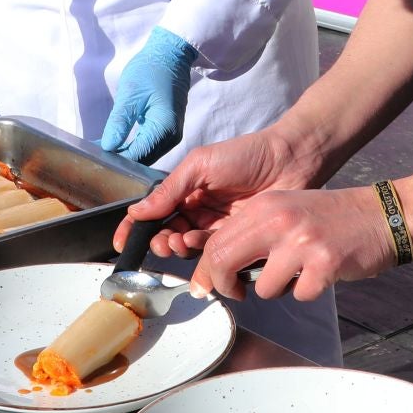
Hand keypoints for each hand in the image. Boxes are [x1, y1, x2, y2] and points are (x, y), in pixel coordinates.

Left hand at [100, 28, 196, 164]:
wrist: (170, 56)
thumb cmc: (150, 69)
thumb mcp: (130, 94)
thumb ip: (119, 122)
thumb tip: (108, 147)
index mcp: (164, 128)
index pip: (136, 155)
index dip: (115, 159)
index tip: (94, 159)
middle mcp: (171, 137)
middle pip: (142, 159)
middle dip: (119, 159)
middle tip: (92, 156)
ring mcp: (171, 135)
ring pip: (145, 155)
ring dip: (124, 154)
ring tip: (100, 151)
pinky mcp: (167, 131)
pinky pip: (148, 146)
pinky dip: (132, 147)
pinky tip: (114, 144)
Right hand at [114, 124, 320, 258]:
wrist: (290, 160)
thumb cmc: (245, 155)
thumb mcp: (200, 165)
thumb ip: (169, 190)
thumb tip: (137, 212)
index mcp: (185, 190)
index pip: (153, 212)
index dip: (135, 228)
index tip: (122, 242)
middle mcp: (199, 211)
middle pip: (168, 234)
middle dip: (161, 241)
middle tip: (165, 241)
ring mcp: (218, 227)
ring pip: (190, 248)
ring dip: (181, 248)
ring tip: (185, 241)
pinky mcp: (239, 241)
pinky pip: (217, 255)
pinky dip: (206, 257)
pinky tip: (204, 249)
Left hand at [194, 185, 400, 303]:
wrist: (381, 214)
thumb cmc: (330, 217)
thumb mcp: (284, 211)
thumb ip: (251, 233)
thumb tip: (213, 265)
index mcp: (264, 206)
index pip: (215, 242)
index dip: (207, 269)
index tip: (208, 285)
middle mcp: (278, 220)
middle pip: (223, 261)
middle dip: (224, 286)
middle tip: (236, 292)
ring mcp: (301, 242)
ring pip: (263, 288)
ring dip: (277, 288)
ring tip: (297, 272)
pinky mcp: (324, 264)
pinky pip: (299, 295)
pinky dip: (307, 290)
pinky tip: (321, 273)